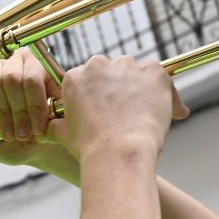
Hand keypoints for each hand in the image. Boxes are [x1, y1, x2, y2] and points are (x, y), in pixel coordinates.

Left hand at [0, 48, 63, 169]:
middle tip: (10, 135)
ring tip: (26, 133)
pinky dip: (34, 107)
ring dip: (20, 113)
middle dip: (1, 111)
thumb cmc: (13, 142)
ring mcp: (15, 59)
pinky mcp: (38, 61)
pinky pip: (32, 81)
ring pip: (12, 79)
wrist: (47, 146)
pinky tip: (39, 124)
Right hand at [51, 53, 187, 161]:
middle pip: (112, 72)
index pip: (88, 78)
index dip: (98, 95)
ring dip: (141, 89)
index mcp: (76, 77)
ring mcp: (129, 66)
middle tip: (123, 114)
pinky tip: (170, 113)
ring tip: (144, 115)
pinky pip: (163, 78)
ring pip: (137, 74)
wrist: (120, 153)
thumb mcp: (64, 136)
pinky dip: (167, 95)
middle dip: (118, 89)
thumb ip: (55, 125)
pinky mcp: (154, 72)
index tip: (104, 109)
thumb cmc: (92, 147)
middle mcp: (100, 65)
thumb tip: (47, 128)